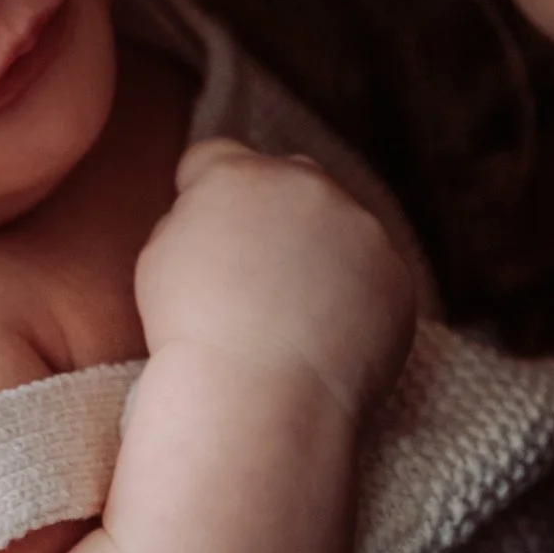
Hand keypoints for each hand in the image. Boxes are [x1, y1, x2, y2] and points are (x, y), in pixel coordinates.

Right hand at [134, 136, 421, 421]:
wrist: (259, 395)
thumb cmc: (193, 335)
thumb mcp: (158, 258)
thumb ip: (189, 219)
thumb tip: (213, 220)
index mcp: (235, 175)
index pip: (216, 157)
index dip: (204, 190)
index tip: (207, 229)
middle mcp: (303, 184)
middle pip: (288, 178)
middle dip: (274, 212)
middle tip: (257, 272)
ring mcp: (358, 226)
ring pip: (338, 224)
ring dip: (321, 251)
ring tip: (294, 314)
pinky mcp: (395, 273)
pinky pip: (372, 272)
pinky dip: (355, 294)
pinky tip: (327, 335)